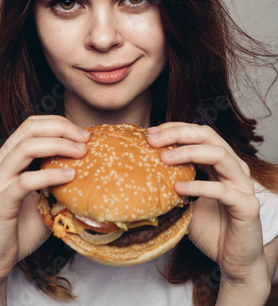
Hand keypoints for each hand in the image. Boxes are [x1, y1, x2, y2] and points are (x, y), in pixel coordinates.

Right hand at [0, 115, 89, 285]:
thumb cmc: (19, 228)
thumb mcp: (42, 198)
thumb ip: (57, 182)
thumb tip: (89, 170)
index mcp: (7, 158)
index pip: (31, 125)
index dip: (58, 123)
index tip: (82, 133)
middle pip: (29, 129)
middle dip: (61, 128)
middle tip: (86, 138)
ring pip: (26, 147)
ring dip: (59, 145)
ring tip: (81, 152)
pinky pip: (26, 181)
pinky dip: (51, 174)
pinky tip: (70, 176)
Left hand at [147, 123, 266, 283]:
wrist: (233, 260)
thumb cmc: (210, 228)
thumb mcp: (186, 200)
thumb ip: (174, 182)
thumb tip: (142, 170)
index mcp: (220, 162)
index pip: (198, 133)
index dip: (175, 128)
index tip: (150, 132)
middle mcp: (234, 167)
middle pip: (208, 136)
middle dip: (178, 133)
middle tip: (153, 139)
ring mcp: (243, 185)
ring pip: (219, 154)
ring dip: (189, 152)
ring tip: (164, 158)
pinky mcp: (247, 205)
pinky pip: (223, 190)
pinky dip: (199, 186)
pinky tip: (178, 187)